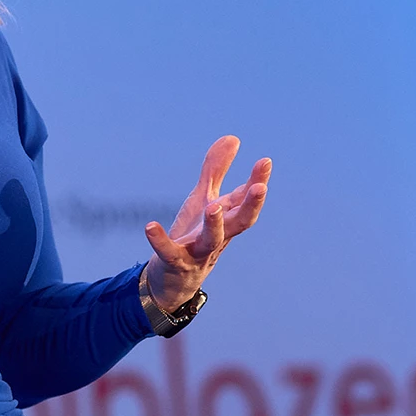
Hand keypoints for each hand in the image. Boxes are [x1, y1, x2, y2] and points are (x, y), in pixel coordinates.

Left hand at [144, 136, 269, 312]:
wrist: (173, 278)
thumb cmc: (193, 234)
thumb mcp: (204, 198)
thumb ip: (216, 169)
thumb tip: (233, 138)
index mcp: (226, 218)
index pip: (246, 199)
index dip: (257, 181)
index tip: (265, 161)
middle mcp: (219, 235)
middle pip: (240, 222)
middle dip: (251, 205)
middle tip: (260, 187)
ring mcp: (199, 251)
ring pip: (211, 239)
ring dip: (214, 224)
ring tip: (212, 206)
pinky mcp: (176, 262)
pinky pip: (169, 252)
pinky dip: (160, 240)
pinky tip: (150, 226)